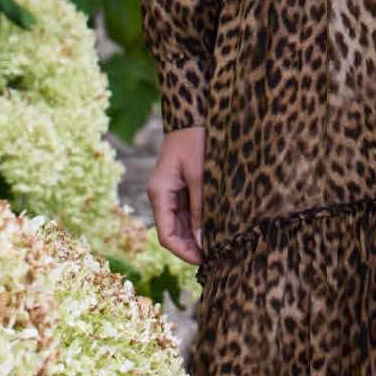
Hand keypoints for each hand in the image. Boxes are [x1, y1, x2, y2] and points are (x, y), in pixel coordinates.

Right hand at [148, 124, 205, 265]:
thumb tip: (203, 239)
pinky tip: (213, 230)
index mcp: (159, 193)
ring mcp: (170, 192)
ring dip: (194, 238)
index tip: (204, 261)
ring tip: (216, 248)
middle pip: (172, 232)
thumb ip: (200, 207)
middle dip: (190, 248)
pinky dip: (198, 224)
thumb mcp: (200, 175)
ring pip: (180, 225)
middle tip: (214, 259)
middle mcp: (161, 196)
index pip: (166, 235)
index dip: (183, 252)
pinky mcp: (181, 187)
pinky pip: (187, 213)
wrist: (192, 115)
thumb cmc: (194, 140)